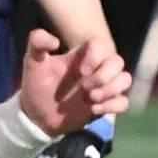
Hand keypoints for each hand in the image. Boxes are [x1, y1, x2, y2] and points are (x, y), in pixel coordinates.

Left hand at [14, 30, 130, 136]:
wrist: (37, 116)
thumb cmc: (37, 85)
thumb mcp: (32, 62)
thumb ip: (37, 43)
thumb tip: (55, 41)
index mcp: (81, 56)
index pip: (100, 44)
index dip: (96, 56)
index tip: (81, 71)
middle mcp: (95, 69)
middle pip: (118, 61)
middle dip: (104, 76)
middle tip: (85, 88)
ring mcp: (102, 87)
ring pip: (125, 79)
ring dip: (111, 89)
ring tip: (91, 99)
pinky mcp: (105, 105)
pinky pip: (123, 102)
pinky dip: (113, 105)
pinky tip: (94, 110)